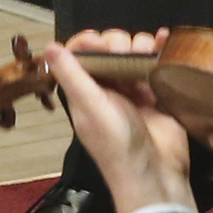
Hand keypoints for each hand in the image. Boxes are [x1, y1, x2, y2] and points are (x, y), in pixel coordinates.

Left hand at [43, 29, 194, 212]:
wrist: (155, 172)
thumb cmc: (116, 142)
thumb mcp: (90, 107)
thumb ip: (71, 76)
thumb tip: (48, 46)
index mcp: (85, 91)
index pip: (80, 54)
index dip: (88, 42)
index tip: (98, 41)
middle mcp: (108, 86)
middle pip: (110, 46)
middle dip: (118, 43)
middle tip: (125, 55)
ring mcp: (134, 88)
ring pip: (134, 50)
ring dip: (141, 45)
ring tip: (147, 57)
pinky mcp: (157, 91)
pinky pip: (156, 60)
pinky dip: (159, 46)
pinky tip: (163, 39)